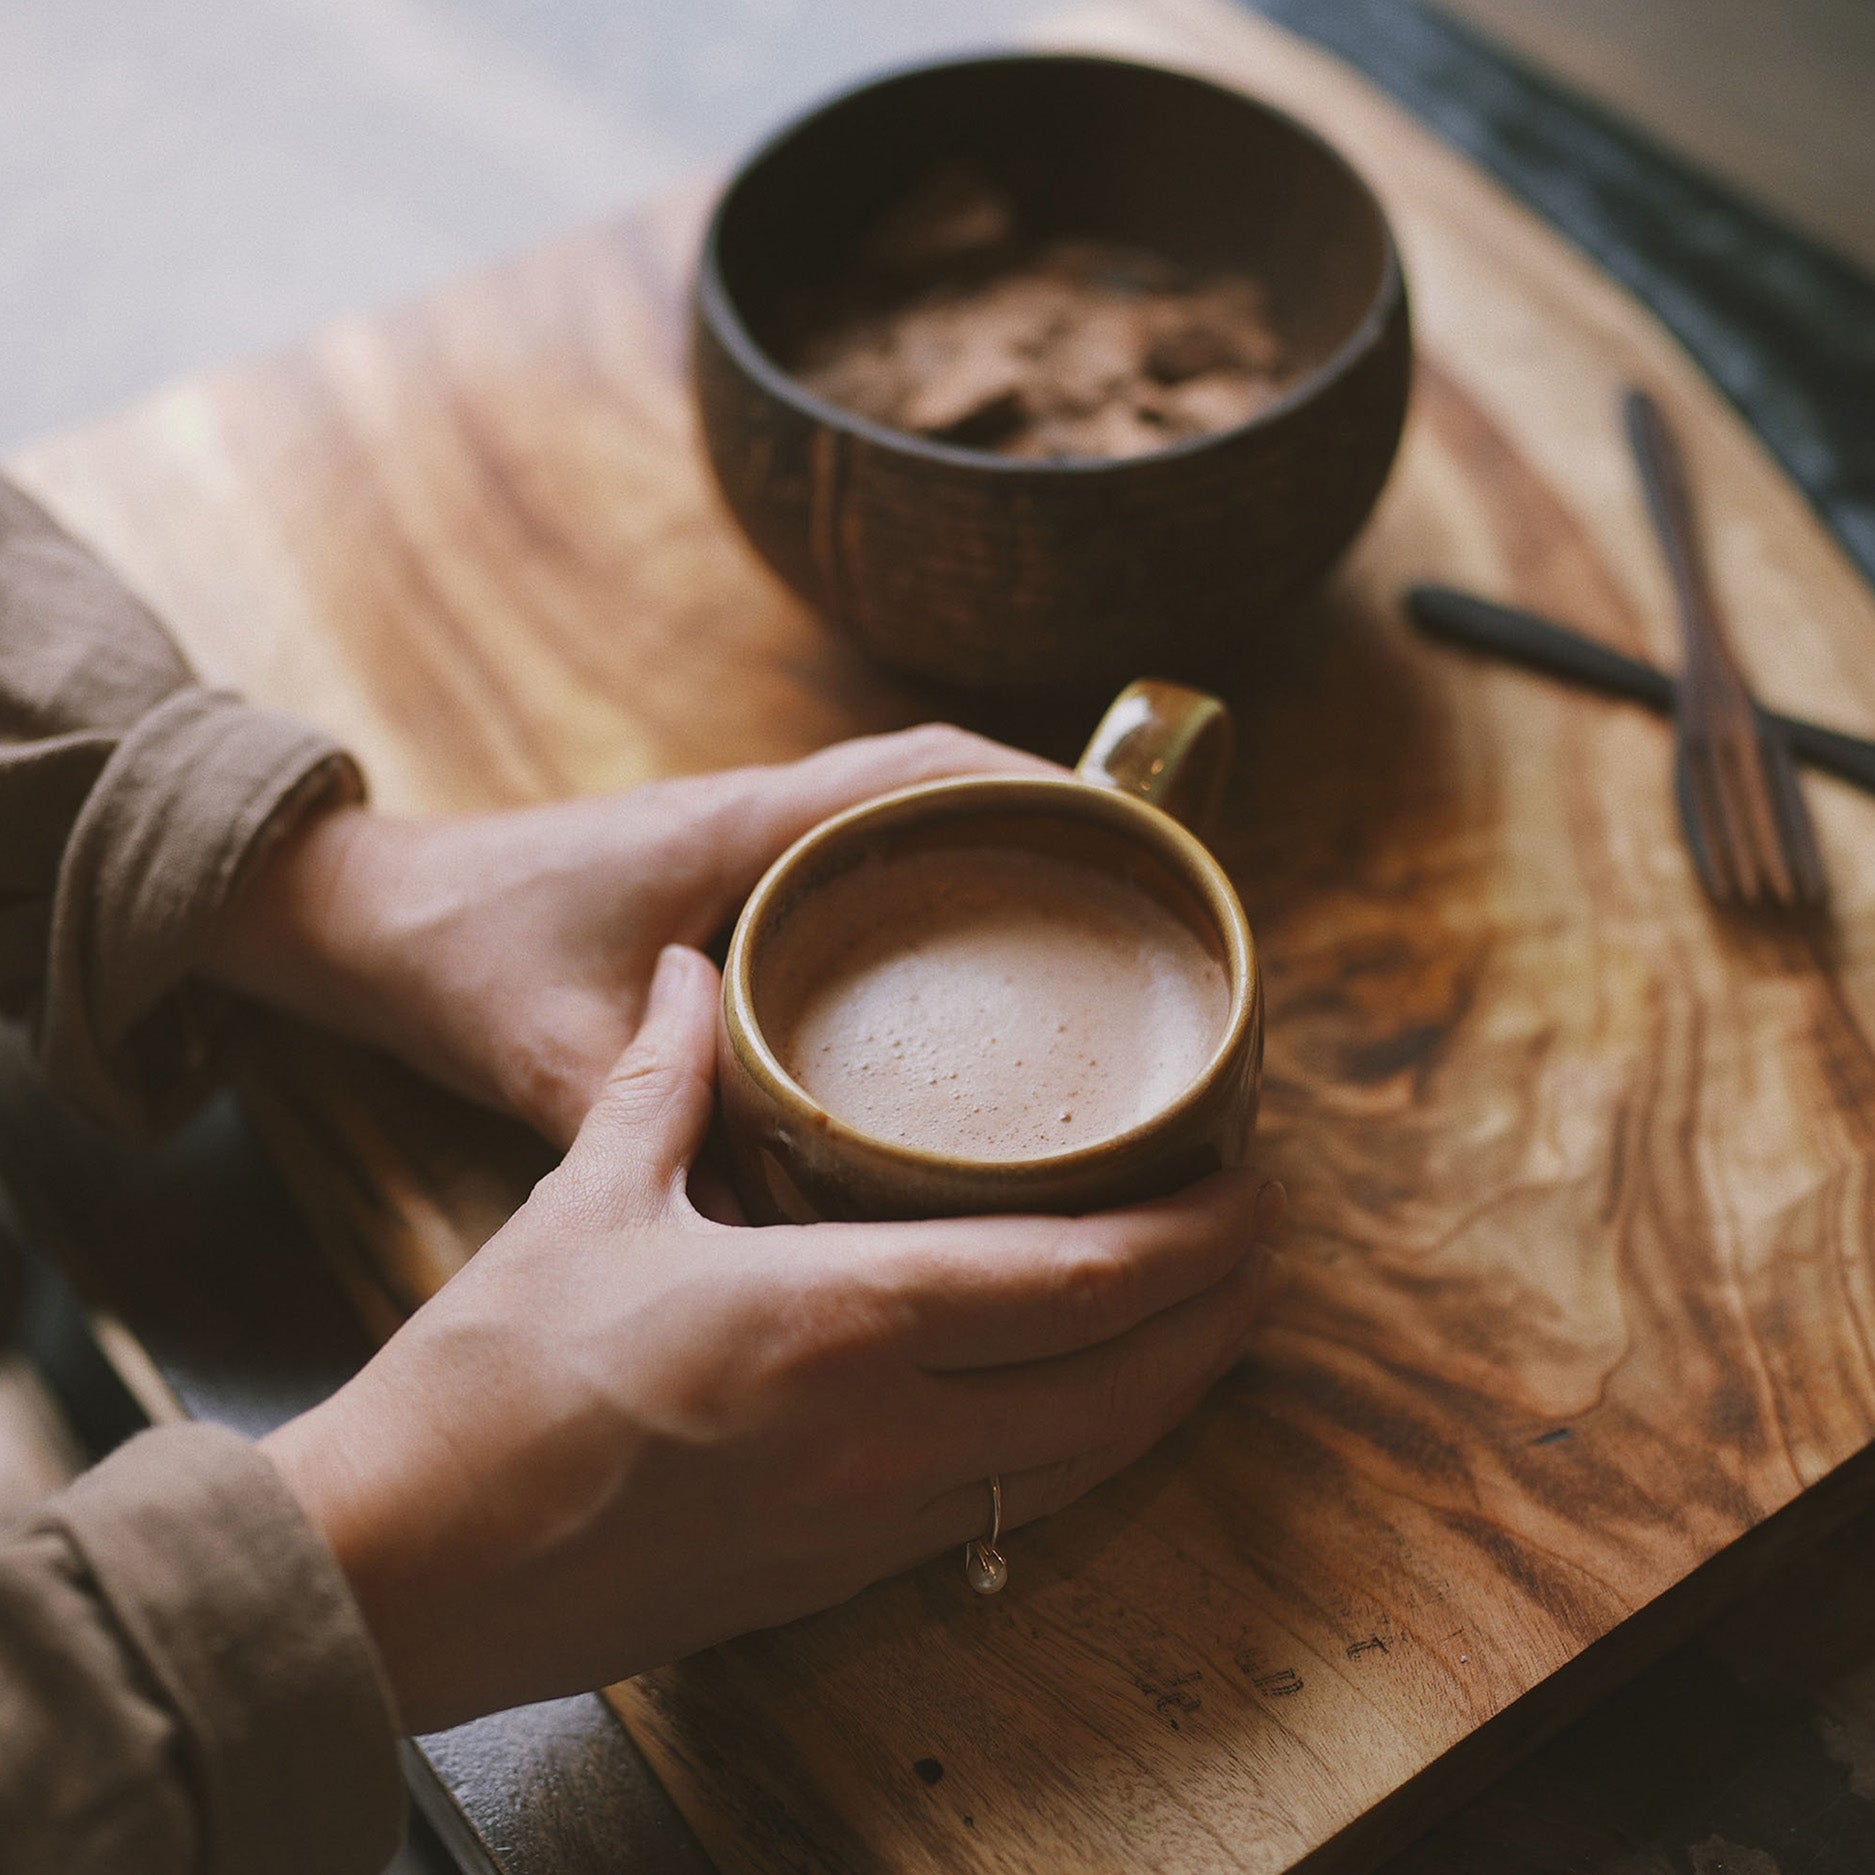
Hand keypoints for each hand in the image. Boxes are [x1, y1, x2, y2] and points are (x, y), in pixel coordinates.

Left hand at [201, 725, 1057, 1142]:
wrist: (369, 918)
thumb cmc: (457, 960)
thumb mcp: (555, 1062)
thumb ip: (655, 1134)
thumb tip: (772, 1232)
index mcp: (742, 831)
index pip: (920, 769)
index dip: (1039, 786)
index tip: (1131, 834)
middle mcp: (757, 819)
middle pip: (941, 783)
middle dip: (1049, 822)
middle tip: (1140, 901)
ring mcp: (744, 845)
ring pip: (902, 820)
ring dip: (992, 850)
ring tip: (1085, 934)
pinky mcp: (726, 883)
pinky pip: (856, 863)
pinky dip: (924, 890)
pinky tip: (958, 980)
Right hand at [262, 946, 1285, 1731]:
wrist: (401, 1570)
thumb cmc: (487, 1382)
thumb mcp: (587, 1202)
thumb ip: (662, 1076)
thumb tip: (681, 974)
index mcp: (834, 1319)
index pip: (1076, 1281)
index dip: (1189, 1242)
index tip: (1250, 1189)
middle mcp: (882, 1434)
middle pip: (1119, 1383)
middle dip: (1217, 1316)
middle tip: (1266, 1244)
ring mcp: (870, 1523)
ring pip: (1081, 1462)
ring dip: (1169, 1390)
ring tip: (1215, 1320)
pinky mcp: (838, 1577)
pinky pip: (1007, 1510)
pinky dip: (1082, 1450)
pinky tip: (1088, 1404)